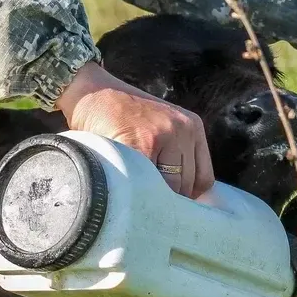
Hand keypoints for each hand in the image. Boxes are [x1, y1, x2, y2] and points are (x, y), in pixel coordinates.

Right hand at [55, 62, 214, 198]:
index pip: (204, 178)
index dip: (188, 196)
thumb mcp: (162, 126)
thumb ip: (176, 154)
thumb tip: (183, 198)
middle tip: (150, 204)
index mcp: (193, 126)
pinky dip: (139, 191)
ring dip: (155, 197)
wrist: (92, 91)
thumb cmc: (123, 115)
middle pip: (188, 186)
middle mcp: (183, 130)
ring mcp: (163, 136)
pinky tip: (128, 190)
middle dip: (170, 199)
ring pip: (171, 188)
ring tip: (139, 197)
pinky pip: (147, 182)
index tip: (172, 204)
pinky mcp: (140, 143)